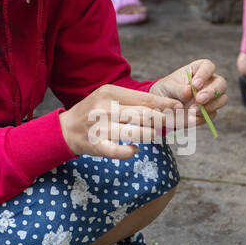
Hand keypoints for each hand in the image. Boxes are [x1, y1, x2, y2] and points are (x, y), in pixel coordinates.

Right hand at [60, 84, 184, 158]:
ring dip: (148, 135)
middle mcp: (105, 108)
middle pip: (142, 114)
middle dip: (162, 120)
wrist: (66, 129)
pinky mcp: (96, 145)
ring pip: (133, 133)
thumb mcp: (110, 99)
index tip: (179, 107)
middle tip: (174, 124)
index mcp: (110, 92)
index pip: (144, 98)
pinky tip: (135, 150)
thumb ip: (133, 102)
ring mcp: (100, 127)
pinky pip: (118, 151)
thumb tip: (164, 106)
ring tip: (153, 135)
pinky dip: (129, 152)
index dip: (164, 104)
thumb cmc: (95, 112)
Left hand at [149, 59, 227, 129]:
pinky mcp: (210, 111)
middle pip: (221, 83)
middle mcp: (210, 82)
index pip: (208, 66)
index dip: (204, 74)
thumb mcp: (168, 87)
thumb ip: (178, 89)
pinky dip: (203, 116)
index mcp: (199, 69)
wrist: (164, 106)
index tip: (194, 85)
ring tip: (192, 110)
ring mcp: (213, 97)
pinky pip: (213, 114)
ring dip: (209, 106)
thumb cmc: (167, 90)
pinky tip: (191, 117)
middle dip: (211, 92)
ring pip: (222, 99)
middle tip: (199, 99)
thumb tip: (189, 91)